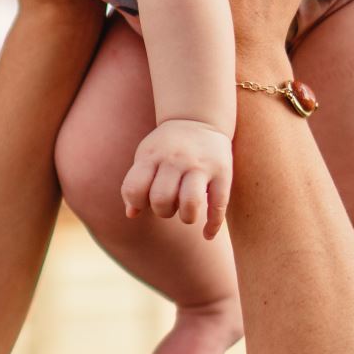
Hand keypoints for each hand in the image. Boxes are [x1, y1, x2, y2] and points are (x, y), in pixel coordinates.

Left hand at [121, 118, 232, 237]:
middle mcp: (176, 160)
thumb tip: (131, 214)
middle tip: (169, 205)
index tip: (144, 200)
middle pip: (162, 199)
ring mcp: (200, 166)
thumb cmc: (166, 147)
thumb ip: (136, 183)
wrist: (198, 119)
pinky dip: (212, 226)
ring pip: (190, 204)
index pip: (134, 189)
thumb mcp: (146, 157)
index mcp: (152, 156)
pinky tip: (206, 234)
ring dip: (186, 218)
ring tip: (186, 213)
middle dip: (162, 212)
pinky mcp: (222, 173)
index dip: (136, 202)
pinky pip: (219, 205)